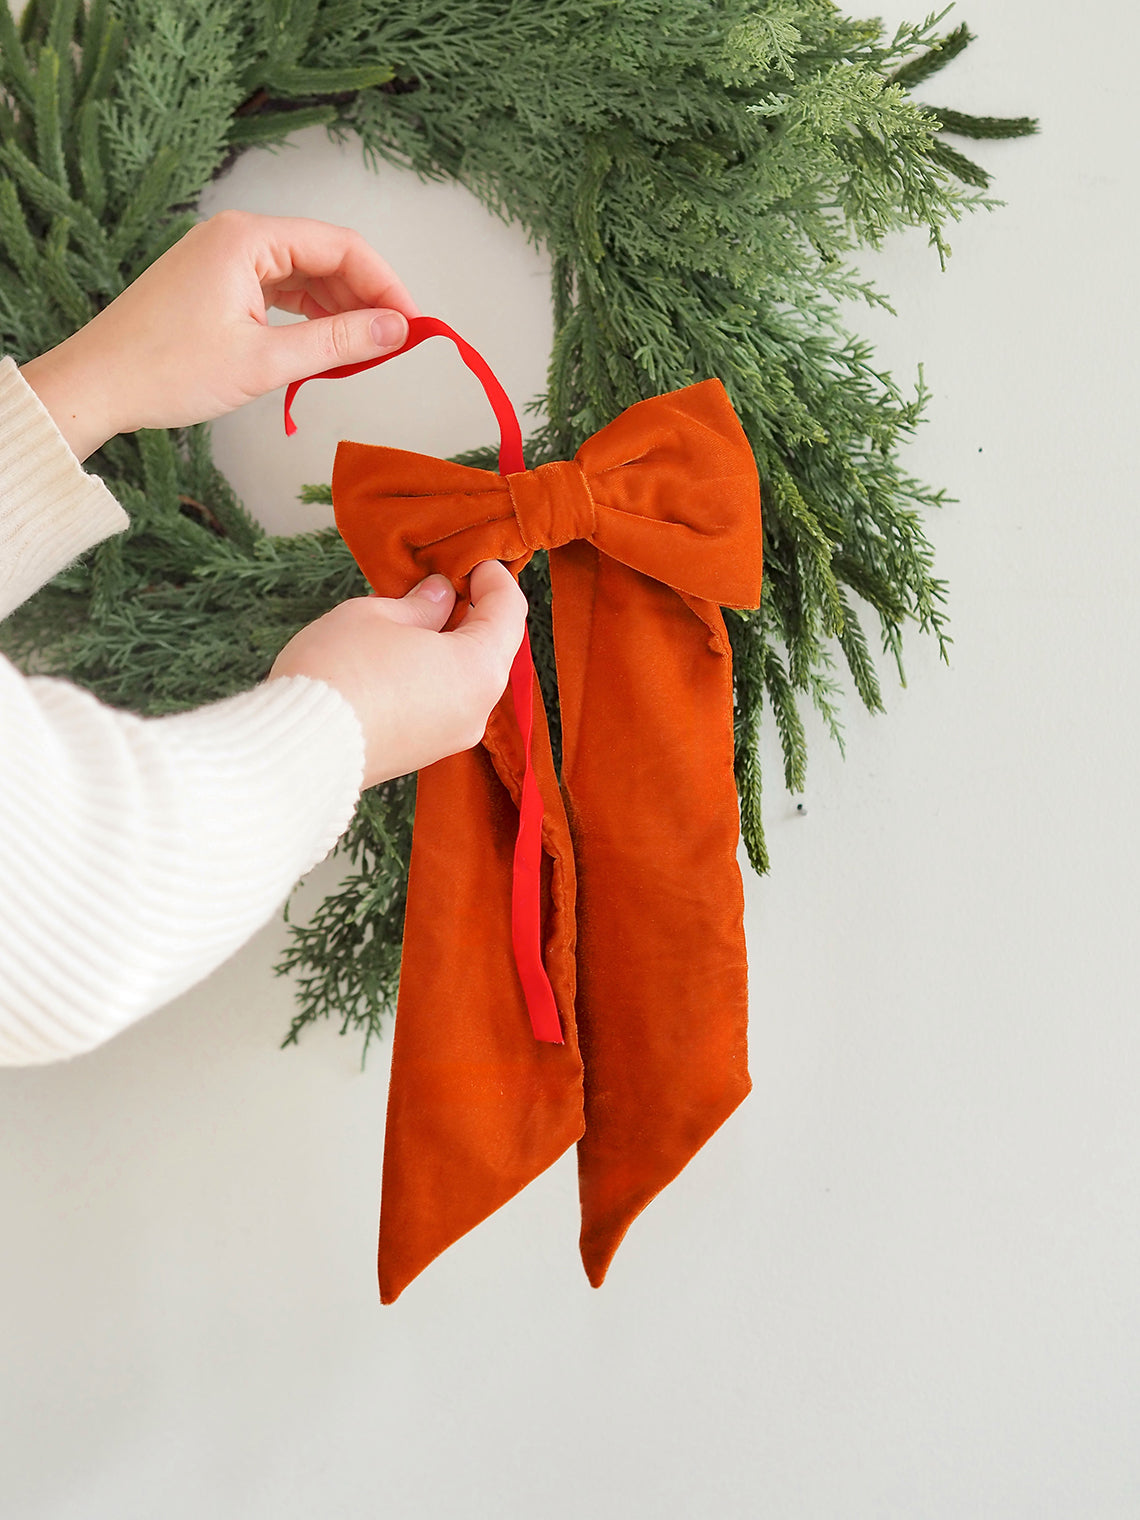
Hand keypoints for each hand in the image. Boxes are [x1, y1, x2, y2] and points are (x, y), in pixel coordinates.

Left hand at [20, 210, 418, 459]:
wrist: (98, 384)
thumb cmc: (168, 370)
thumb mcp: (265, 360)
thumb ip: (337, 342)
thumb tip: (396, 330)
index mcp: (249, 238)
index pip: (341, 246)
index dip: (385, 285)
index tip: (412, 326)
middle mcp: (238, 236)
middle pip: (325, 256)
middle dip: (365, 299)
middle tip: (394, 346)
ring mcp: (225, 257)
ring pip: (304, 275)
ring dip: (338, 310)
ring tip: (364, 353)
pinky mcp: (217, 282)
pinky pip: (279, 289)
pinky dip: (307, 316)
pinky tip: (326, 346)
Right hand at [267, 561, 528, 787]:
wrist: (297, 749)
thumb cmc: (338, 671)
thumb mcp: (376, 614)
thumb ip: (420, 604)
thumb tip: (440, 597)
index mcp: (479, 668)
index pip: (509, 611)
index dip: (494, 579)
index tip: (473, 563)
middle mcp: (477, 710)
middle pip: (490, 649)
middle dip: (469, 615)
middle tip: (436, 588)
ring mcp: (451, 738)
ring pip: (464, 680)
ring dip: (447, 648)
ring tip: (406, 623)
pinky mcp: (423, 755)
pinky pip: (442, 706)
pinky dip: (431, 679)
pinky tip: (395, 661)